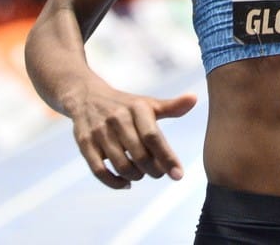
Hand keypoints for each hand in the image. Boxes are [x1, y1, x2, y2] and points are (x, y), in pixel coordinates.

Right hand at [69, 81, 197, 188]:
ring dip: (136, 176)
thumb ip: (171, 106)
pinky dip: (114, 182)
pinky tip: (126, 183)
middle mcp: (117, 119)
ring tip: (142, 174)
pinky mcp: (85, 143)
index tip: (178, 175)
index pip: (154, 137)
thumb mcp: (147, 103)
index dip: (167, 158)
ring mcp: (100, 132)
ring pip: (121, 165)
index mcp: (137, 108)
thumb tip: (194, 99)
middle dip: (153, 170)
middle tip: (159, 173)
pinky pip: (99, 170)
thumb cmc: (125, 104)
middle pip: (139, 154)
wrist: (86, 96)